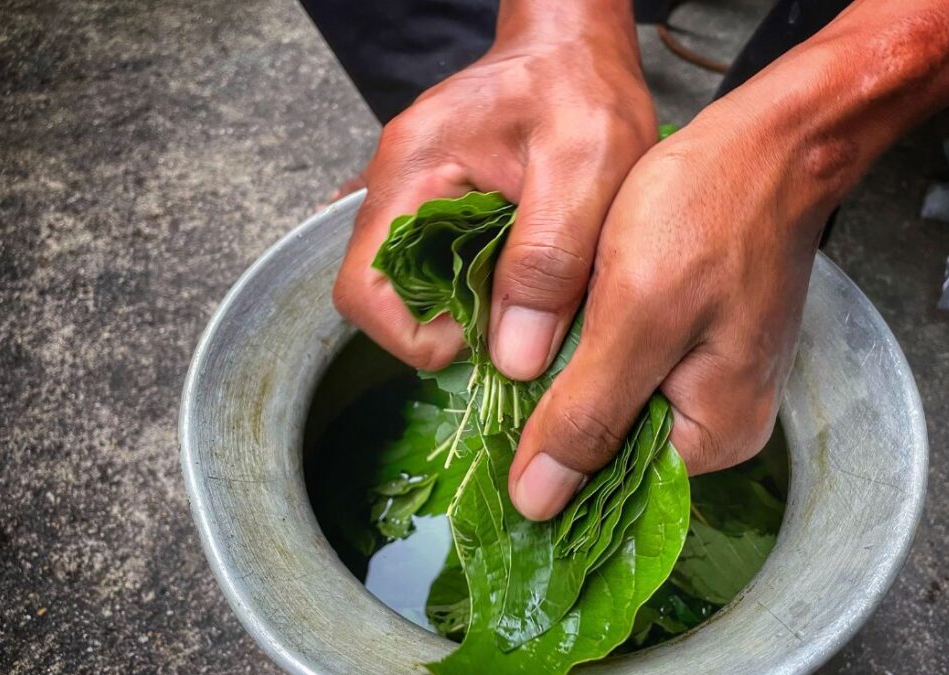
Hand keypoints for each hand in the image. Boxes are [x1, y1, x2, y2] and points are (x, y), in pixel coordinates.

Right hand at [332, 1, 656, 373]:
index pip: (362, 291)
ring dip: (465, 307)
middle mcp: (396, 184)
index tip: (481, 341)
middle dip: (447, 326)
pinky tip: (518, 277)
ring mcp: (412, 192)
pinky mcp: (436, 199)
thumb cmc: (582, 86)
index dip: (413, 336)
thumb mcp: (586, 168)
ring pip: (414, 283)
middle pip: (385, 294)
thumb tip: (513, 356)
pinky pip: (437, 261)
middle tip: (517, 325)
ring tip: (525, 301)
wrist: (575, 44)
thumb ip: (548, 259)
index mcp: (413, 171)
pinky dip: (475, 284)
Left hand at [508, 100, 831, 519]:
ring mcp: (710, 376)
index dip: (549, 462)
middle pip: (613, 443)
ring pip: (614, 398)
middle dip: (558, 409)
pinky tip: (566, 315)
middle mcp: (718, 419)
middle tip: (504, 367)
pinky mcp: (696, 337)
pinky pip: (630, 361)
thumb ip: (588, 415)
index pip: (611, 485)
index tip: (492, 430)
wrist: (767, 142)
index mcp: (714, 434)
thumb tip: (537, 505)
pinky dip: (592, 343)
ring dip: (570, 372)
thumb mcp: (636, 318)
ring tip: (528, 337)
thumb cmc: (706, 213)